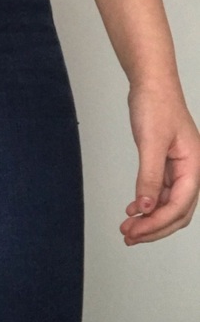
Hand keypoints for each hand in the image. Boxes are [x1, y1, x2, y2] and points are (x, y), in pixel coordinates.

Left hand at [120, 82, 199, 245]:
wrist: (151, 85)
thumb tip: (146, 207)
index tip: (135, 230)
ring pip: (169, 204)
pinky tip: (133, 210)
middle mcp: (190, 170)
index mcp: (194, 165)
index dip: (158, 223)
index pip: (180, 205)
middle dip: (155, 228)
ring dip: (150, 219)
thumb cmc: (156, 106)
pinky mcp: (166, 164)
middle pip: (178, 211)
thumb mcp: (150, 141)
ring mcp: (179, 168)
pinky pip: (161, 192)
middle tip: (129, 236)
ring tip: (128, 229)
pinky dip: (148, 205)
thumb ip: (149, 175)